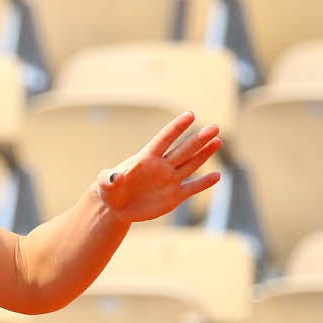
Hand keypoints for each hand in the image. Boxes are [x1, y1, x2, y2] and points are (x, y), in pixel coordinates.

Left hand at [96, 112, 221, 223]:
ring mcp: (169, 180)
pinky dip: (203, 183)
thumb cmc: (110, 190)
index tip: (190, 115)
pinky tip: (217, 176)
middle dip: (198, 140)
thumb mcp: (104, 184)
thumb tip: (114, 177)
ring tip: (218, 141)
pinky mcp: (173, 196)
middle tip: (215, 127)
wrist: (117, 207)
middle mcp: (161, 166)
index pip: (164, 140)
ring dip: (204, 154)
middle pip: (183, 150)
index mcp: (146, 158)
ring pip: (190, 165)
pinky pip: (191, 188)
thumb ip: (108, 178)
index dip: (176, 128)